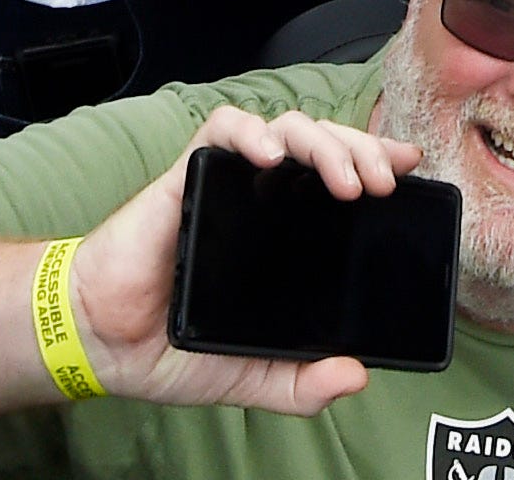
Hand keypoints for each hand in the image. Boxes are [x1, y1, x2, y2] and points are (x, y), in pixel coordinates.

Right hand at [59, 103, 416, 414]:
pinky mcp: (187, 177)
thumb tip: (355, 375)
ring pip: (284, 129)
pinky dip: (251, 132)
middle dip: (360, 150)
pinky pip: (221, 131)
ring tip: (343, 180)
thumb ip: (301, 384)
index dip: (374, 160)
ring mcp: (226, 184)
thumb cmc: (172, 347)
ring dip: (322, 143)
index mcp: (282, 233)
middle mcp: (260, 198)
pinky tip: (271, 155)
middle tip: (382, 185)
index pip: (338, 178)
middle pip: (321, 144)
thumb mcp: (253, 378)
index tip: (408, 167)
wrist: (105, 345)